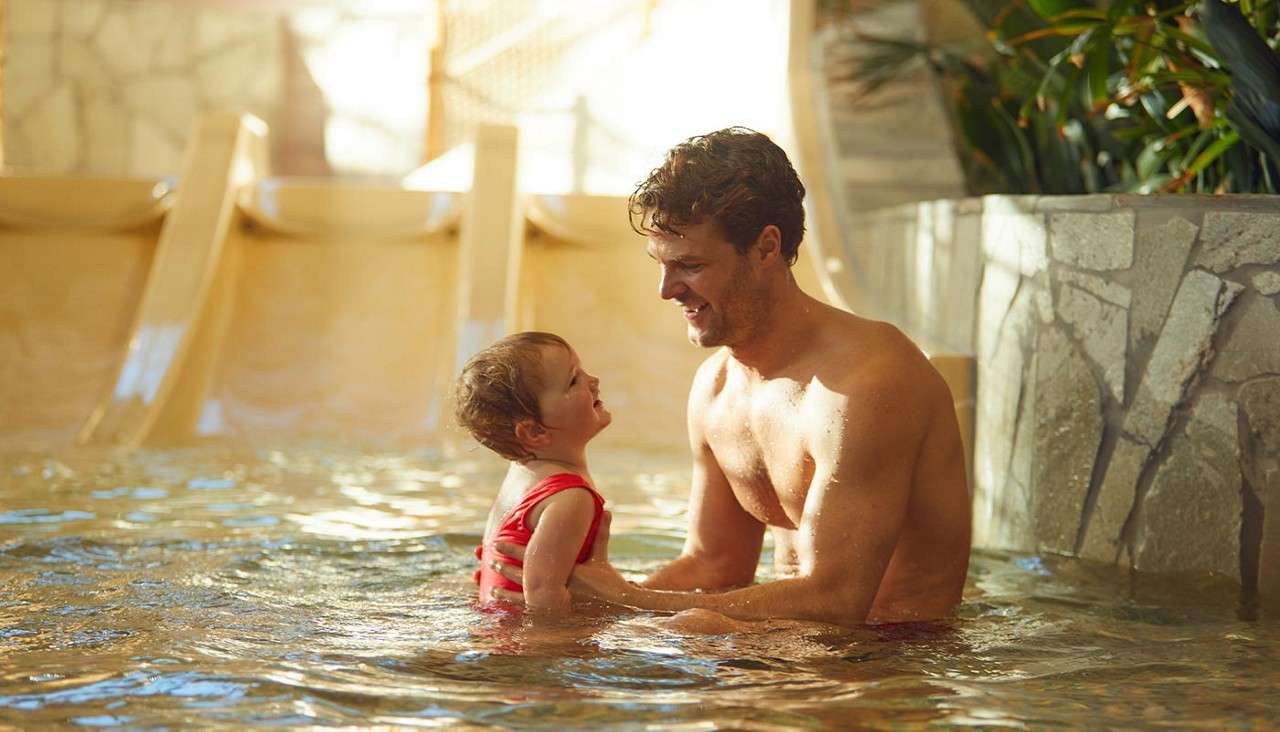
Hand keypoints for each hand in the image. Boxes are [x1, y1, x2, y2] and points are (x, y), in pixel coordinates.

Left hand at [485, 511, 627, 605]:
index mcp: (567, 571)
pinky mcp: (557, 617)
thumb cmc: (610, 582)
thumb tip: (606, 510)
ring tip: (491, 589)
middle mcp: (559, 588)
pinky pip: (532, 616)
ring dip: (506, 594)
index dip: (514, 550)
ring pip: (525, 599)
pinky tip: (506, 615)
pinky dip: (517, 613)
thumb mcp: (602, 557)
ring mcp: (557, 605)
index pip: (534, 558)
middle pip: (526, 577)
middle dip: (506, 568)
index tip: (498, 543)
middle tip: (490, 559)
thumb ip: (600, 534)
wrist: (619, 607)